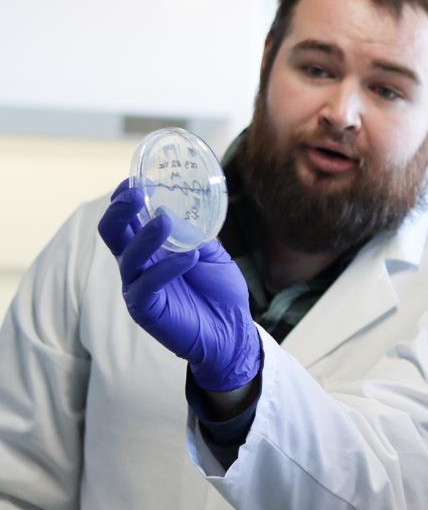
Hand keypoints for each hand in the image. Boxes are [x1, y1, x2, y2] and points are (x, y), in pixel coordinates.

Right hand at [98, 181, 261, 391]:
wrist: (232, 330)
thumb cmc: (219, 291)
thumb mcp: (211, 253)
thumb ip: (196, 234)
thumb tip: (179, 210)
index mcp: (151, 249)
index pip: (126, 221)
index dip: (124, 200)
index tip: (134, 179)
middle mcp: (139, 265)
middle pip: (113, 234)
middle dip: (119, 211)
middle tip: (134, 192)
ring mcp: (140, 287)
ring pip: (128, 257)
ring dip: (146, 235)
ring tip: (164, 220)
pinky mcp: (147, 309)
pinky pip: (147, 286)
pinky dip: (167, 268)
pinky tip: (188, 257)